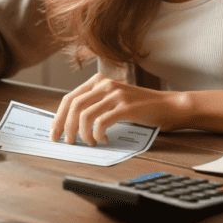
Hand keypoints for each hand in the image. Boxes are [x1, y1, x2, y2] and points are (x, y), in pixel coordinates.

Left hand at [49, 73, 187, 145]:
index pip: (69, 98)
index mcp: (98, 81)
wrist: (168, 106)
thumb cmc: (140, 107)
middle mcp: (105, 84)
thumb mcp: (113, 99)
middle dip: (66, 127)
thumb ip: (94, 104)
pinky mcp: (125, 107)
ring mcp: (115, 94)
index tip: (54, 133)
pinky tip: (104, 140)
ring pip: (85, 116)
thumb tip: (70, 124)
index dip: (59, 118)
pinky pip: (101, 123)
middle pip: (74, 106)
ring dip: (83, 134)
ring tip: (90, 142)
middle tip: (68, 142)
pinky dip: (98, 135)